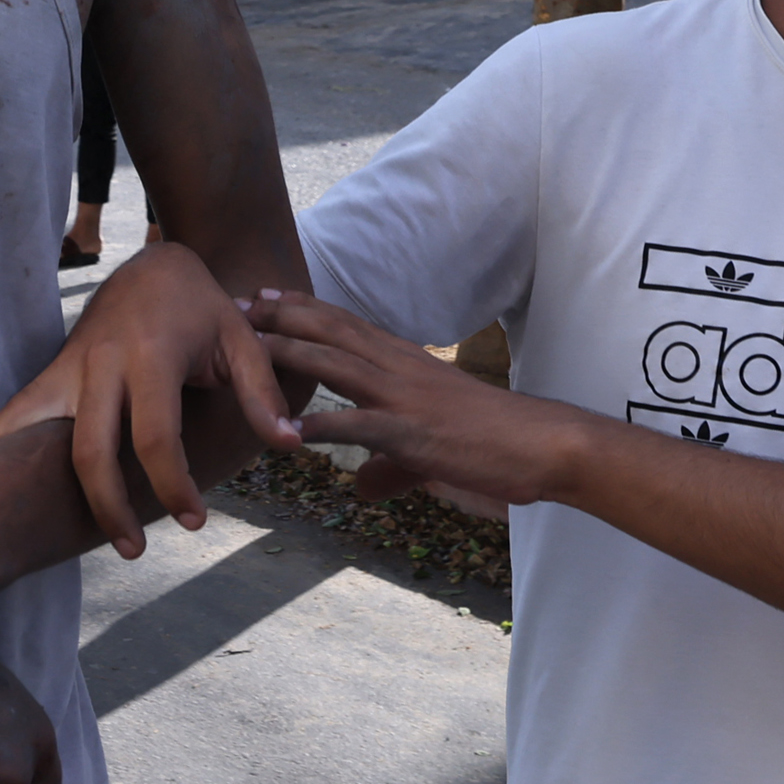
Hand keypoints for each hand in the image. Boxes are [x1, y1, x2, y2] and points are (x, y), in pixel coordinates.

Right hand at [0, 244, 296, 555]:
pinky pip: (18, 416)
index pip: (155, 437)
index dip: (172, 484)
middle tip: (134, 550)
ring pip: (42, 437)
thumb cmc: (203, 308)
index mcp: (150, 357)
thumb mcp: (242, 339)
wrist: (151, 266)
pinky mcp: (52, 375)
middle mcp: (101, 364)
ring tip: (75, 538)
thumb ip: (262, 392)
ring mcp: (70, 369)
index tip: (193, 521)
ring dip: (57, 490)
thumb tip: (290, 443)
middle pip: (91, 450)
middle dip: (109, 506)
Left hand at [250, 290, 580, 512]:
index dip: (305, 308)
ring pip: (337, 363)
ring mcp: (405, 398)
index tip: (268, 296)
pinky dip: (320, 427)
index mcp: (407, 362)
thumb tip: (363, 487)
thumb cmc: (495, 442)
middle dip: (284, 316)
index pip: (348, 324)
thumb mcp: (431, 448)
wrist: (542, 444)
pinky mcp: (412, 434)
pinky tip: (287, 433)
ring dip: (290, 351)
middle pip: (333, 330)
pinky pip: (358, 427)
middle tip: (241, 303)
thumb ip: (391, 464)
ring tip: (247, 345)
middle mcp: (402, 368)